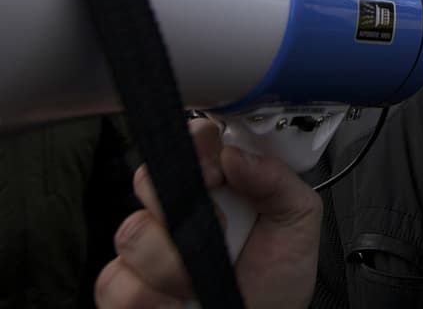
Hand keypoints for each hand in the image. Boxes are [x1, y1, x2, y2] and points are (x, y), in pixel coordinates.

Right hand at [95, 118, 322, 307]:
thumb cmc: (278, 276)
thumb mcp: (298, 219)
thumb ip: (277, 179)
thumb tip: (235, 154)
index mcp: (221, 181)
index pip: (194, 140)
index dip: (198, 149)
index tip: (216, 174)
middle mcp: (179, 206)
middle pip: (148, 177)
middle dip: (176, 204)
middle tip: (214, 227)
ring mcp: (149, 245)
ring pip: (131, 232)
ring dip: (173, 262)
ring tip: (203, 279)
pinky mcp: (126, 286)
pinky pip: (114, 280)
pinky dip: (149, 297)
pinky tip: (179, 300)